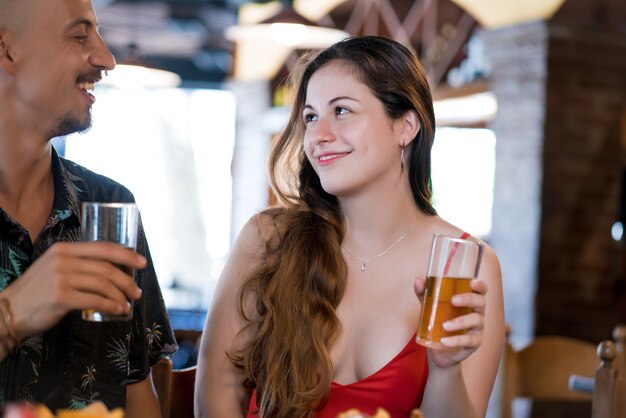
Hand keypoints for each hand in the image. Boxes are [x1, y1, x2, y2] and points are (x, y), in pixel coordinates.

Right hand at [1, 241, 144, 339]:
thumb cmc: (36, 291)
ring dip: (121, 295)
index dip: (126, 255)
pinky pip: (95, 300)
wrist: (8, 310)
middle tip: (137, 291)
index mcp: (64, 249)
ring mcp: (61, 278)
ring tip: (129, 302)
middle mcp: (63, 260)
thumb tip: (112, 268)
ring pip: (103, 284)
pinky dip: (111, 305)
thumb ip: (78, 263)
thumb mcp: (55, 267)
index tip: (142, 263)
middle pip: (106, 267)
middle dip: (127, 280)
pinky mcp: (61, 298)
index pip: (102, 248)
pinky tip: (118, 309)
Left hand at [414, 277, 487, 367]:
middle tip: (453, 300)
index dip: (480, 285)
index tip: (472, 282)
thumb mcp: (430, 306)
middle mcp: (477, 313)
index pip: (480, 290)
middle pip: (480, 302)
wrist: (439, 350)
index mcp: (469, 301)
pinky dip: (456, 340)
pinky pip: (469, 340)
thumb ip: (425, 293)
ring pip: (475, 321)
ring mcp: (477, 328)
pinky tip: (444, 341)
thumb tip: (419, 280)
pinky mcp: (474, 343)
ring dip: (460, 322)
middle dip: (468, 299)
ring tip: (444, 326)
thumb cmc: (439, 322)